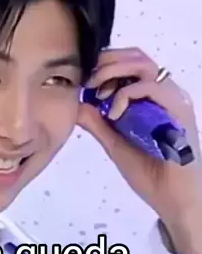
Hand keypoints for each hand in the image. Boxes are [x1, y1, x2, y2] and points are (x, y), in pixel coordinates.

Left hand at [77, 47, 201, 253]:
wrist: (172, 198)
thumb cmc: (148, 171)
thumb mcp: (113, 142)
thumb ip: (96, 122)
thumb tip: (76, 104)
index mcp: (149, 96)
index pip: (128, 61)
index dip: (104, 63)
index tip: (84, 80)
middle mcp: (163, 92)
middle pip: (135, 55)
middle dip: (106, 62)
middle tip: (88, 80)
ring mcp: (172, 99)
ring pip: (143, 64)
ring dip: (114, 72)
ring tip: (99, 92)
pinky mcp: (178, 111)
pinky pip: (151, 87)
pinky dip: (126, 95)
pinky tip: (114, 114)